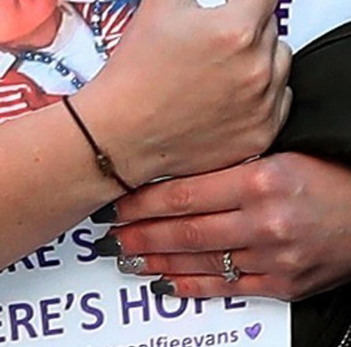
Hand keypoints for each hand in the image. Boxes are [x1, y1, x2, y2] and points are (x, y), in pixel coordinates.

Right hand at [71, 0, 291, 184]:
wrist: (117, 135)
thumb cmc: (133, 73)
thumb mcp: (157, 2)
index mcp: (236, 28)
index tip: (208, 14)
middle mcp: (258, 67)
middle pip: (270, 27)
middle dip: (241, 30)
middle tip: (200, 48)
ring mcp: (262, 104)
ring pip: (277, 63)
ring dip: (253, 63)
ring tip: (209, 76)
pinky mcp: (260, 135)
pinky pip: (278, 102)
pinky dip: (256, 100)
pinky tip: (219, 102)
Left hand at [95, 153, 350, 300]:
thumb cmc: (327, 174)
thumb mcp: (276, 153)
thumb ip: (225, 165)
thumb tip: (172, 171)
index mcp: (262, 180)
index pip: (184, 194)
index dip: (143, 202)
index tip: (120, 204)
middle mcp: (266, 222)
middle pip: (185, 231)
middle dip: (141, 234)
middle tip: (114, 234)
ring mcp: (274, 258)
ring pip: (200, 262)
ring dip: (158, 260)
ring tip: (130, 257)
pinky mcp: (283, 284)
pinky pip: (228, 288)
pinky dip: (193, 285)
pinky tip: (168, 281)